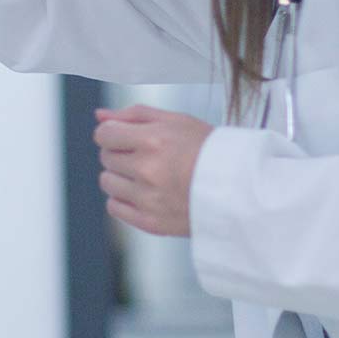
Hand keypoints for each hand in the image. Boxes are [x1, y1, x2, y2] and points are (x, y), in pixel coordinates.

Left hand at [95, 105, 214, 236]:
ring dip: (121, 176)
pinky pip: (115, 207)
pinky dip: (124, 199)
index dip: (113, 133)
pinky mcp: (150, 222)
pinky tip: (145, 193)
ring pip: (107, 182)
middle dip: (121, 153)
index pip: (104, 134)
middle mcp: (147, 170)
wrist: (239, 190)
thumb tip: (99, 115)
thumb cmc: (210, 152)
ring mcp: (147, 199)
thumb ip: (134, 115)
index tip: (126, 137)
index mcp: (154, 140)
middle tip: (147, 156)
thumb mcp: (176, 121)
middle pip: (106, 157)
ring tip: (148, 175)